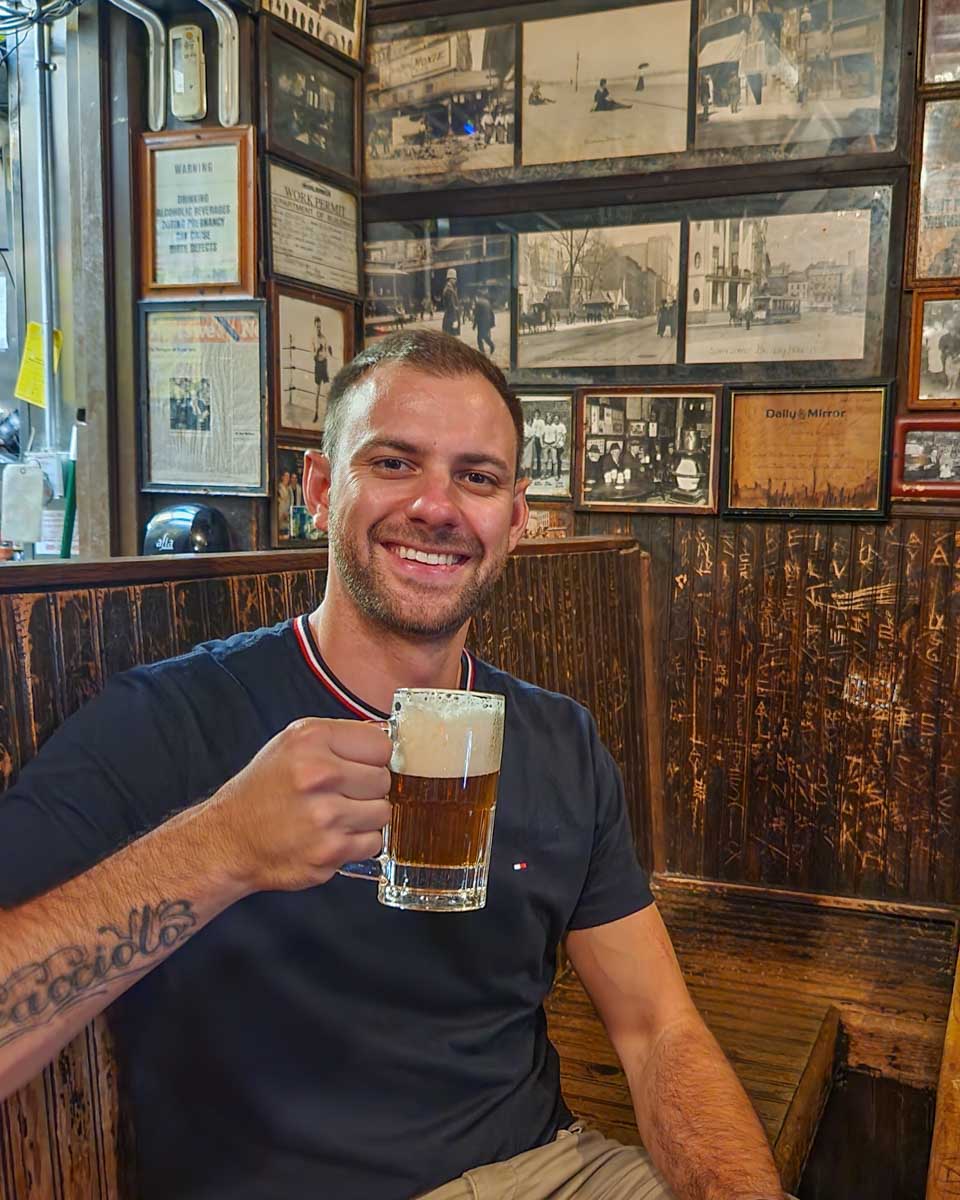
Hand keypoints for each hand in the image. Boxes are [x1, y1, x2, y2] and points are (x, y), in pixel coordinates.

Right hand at [209, 718, 392, 892]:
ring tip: (336, 815)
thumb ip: (341, 737)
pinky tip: (334, 835)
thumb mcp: (293, 744)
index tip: (359, 765)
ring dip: (365, 817)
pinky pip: (373, 843)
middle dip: (368, 788)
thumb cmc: (264, 790)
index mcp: (311, 739)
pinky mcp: (329, 851)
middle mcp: (318, 774)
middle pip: (384, 779)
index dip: (372, 758)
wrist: (229, 839)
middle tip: (342, 793)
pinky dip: (358, 843)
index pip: (381, 744)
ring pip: (383, 812)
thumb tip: (389, 737)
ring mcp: (325, 815)